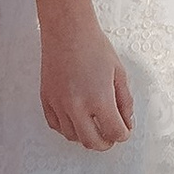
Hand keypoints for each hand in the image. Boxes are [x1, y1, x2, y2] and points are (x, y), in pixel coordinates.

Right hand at [41, 18, 133, 150]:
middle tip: (111, 135)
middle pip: (92, 142)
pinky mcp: (46, 100)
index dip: (124, 134)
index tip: (125, 130)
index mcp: (100, 100)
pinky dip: (68, 128)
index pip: (115, 133)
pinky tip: (77, 119)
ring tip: (94, 124)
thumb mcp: (119, 73)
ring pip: (73, 137)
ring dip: (86, 136)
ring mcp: (59, 104)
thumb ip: (125, 101)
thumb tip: (127, 121)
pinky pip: (56, 126)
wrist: (68, 31)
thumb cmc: (94, 47)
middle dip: (106, 142)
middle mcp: (77, 106)